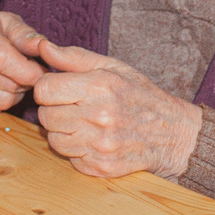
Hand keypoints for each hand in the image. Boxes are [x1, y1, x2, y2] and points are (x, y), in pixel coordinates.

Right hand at [0, 9, 49, 113]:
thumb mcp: (6, 22)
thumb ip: (25, 34)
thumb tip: (42, 46)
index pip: (0, 57)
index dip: (26, 70)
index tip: (40, 71)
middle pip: (6, 82)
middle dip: (25, 80)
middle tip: (26, 71)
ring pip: (2, 100)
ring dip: (15, 93)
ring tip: (12, 77)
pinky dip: (2, 102)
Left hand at [31, 40, 202, 177]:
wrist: (173, 134)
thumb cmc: (140, 96)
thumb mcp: (113, 67)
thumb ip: (74, 58)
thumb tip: (42, 48)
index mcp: (99, 87)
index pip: (44, 89)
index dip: (48, 88)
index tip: (59, 90)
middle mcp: (98, 117)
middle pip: (45, 116)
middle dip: (54, 110)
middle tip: (73, 107)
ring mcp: (99, 145)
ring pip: (53, 140)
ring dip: (63, 132)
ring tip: (83, 124)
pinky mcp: (99, 167)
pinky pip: (69, 158)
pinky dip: (76, 150)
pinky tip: (93, 140)